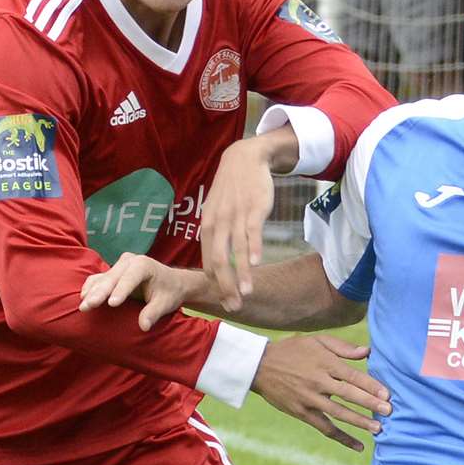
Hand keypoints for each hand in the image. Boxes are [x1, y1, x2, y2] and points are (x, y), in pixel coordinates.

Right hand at [79, 252, 207, 330]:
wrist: (171, 283)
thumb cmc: (169, 292)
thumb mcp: (165, 303)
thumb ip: (154, 313)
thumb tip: (144, 327)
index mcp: (144, 265)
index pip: (130, 278)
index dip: (121, 290)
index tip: (112, 304)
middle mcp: (129, 261)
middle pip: (112, 278)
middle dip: (100, 293)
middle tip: (87, 307)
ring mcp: (119, 266)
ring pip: (102, 279)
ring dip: (91, 293)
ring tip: (83, 306)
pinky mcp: (112, 273)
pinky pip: (98, 279)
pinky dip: (90, 289)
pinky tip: (83, 299)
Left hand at [201, 129, 298, 311]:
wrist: (245, 157)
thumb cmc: (232, 189)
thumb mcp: (217, 210)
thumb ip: (217, 235)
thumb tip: (217, 262)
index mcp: (208, 227)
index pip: (209, 262)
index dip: (216, 285)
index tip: (224, 303)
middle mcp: (218, 223)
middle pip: (218, 261)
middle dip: (225, 287)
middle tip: (234, 306)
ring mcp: (236, 216)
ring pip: (236, 250)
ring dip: (241, 273)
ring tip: (246, 293)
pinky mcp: (253, 208)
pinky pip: (251, 231)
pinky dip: (253, 247)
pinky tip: (256, 263)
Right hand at [253, 334, 391, 450]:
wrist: (260, 366)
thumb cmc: (292, 350)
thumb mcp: (317, 341)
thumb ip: (343, 347)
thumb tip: (368, 352)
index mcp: (325, 362)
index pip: (353, 376)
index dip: (371, 386)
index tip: (387, 394)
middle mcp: (318, 382)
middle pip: (349, 395)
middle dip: (371, 404)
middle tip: (389, 412)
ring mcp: (309, 399)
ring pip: (339, 414)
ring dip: (359, 422)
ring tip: (378, 429)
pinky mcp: (302, 413)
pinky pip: (325, 428)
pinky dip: (342, 438)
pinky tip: (358, 446)